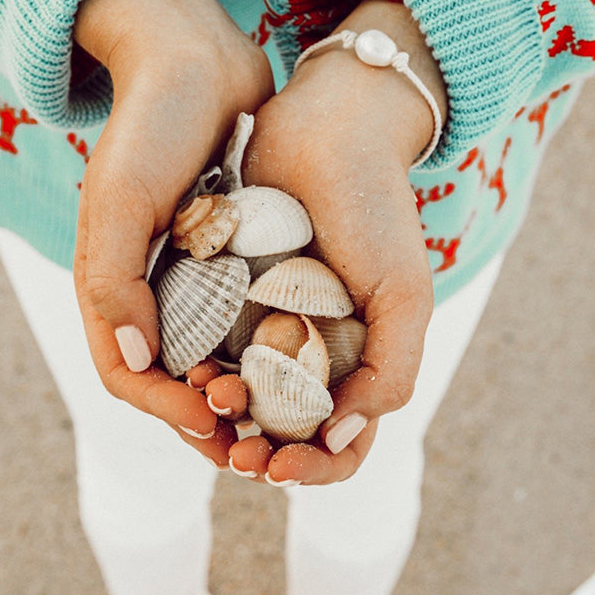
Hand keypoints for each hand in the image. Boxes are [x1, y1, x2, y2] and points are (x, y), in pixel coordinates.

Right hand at [72, 0, 273, 465]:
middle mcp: (148, 294)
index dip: (163, 409)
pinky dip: (266, 357)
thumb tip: (132, 363)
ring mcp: (189, 281)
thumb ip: (115, 279)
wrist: (198, 58)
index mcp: (109, 288)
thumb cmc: (153, 121)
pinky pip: (245, 327)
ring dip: (243, 401)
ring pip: (212, 365)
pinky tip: (302, 372)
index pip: (126, 375)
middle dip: (209, 421)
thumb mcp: (124, 195)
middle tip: (253, 447)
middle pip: (172, 384)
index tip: (210, 423)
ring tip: (281, 424)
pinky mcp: (229, 264)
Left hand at [231, 0, 447, 484]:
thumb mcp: (403, 294)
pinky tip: (191, 372)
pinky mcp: (222, 298)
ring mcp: (263, 328)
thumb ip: (391, 372)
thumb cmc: (376, 209)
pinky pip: (204, 350)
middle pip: (281, 433)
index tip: (281, 468)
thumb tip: (342, 437)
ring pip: (238, 400)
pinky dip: (196, 372)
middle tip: (238, 455)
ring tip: (212, 403)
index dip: (313, 468)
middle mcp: (308, 355)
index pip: (339, 445)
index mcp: (356, 363)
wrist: (327, 126)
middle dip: (258, 453)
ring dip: (222, 419)